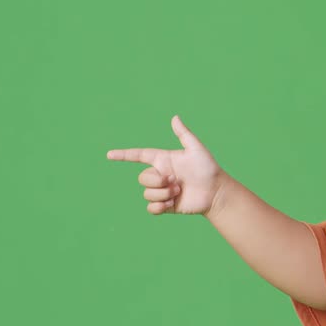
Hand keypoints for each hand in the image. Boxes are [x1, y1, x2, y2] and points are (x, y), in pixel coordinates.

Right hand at [106, 115, 225, 215]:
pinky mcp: (165, 205)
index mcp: (163, 160)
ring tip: (179, 191)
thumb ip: (184, 134)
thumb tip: (175, 117)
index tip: (109, 155)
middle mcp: (160, 175)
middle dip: (157, 181)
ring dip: (163, 194)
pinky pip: (151, 208)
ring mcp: (162, 190)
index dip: (124, 155)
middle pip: (142, 178)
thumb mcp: (196, 149)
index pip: (138, 156)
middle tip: (176, 182)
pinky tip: (173, 203)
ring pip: (147, 193)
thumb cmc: (208, 169)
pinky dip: (159, 206)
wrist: (216, 192)